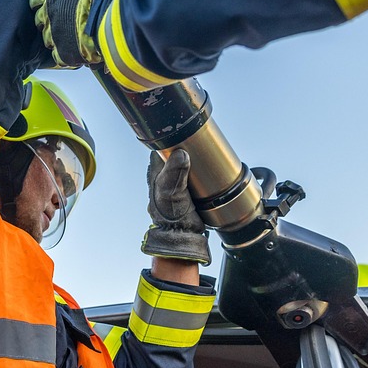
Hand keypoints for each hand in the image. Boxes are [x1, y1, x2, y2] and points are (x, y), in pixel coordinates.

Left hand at [29, 0, 127, 67]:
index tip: (53, 4)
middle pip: (40, 19)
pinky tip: (78, 50)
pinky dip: (66, 55)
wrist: (119, 12)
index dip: (44, 1)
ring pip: (47, 38)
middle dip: (50, 21)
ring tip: (75, 37)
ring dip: (58, 38)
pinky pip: (57, 57)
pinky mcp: (63, 52)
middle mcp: (49, 11)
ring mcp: (54, 32)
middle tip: (67, 22)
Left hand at [141, 149, 209, 264]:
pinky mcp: (190, 190)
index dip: (171, 138)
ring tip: (208, 152)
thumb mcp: (170, 191)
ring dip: (197, 159)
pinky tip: (211, 168)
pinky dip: (203, 171)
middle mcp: (165, 176)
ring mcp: (178, 183)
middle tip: (202, 141)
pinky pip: (196, 175)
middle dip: (187, 147)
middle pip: (176, 154)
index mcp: (156, 172)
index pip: (161, 147)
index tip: (185, 132)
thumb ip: (174, 172)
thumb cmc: (170, 215)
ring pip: (187, 164)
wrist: (183, 236)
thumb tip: (181, 153)